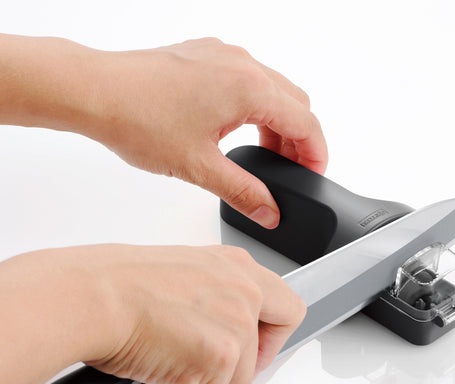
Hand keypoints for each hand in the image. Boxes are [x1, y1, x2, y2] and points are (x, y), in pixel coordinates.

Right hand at [0, 244, 305, 383]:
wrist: (86, 297)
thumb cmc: (116, 283)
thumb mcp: (182, 274)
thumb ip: (213, 295)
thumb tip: (214, 323)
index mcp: (236, 266)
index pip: (283, 306)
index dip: (269, 333)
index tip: (254, 345)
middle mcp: (244, 291)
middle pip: (272, 345)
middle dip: (249, 364)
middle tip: (216, 371)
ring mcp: (236, 326)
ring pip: (236, 381)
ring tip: (162, 375)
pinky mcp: (220, 361)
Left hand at [83, 38, 327, 227]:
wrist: (93, 91)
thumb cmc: (137, 119)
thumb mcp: (199, 167)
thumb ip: (243, 192)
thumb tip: (268, 211)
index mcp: (249, 87)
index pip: (306, 122)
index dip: (316, 154)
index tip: (313, 175)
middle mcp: (242, 63)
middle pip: (295, 102)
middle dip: (299, 139)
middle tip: (288, 171)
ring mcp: (222, 55)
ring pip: (272, 89)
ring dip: (277, 121)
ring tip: (264, 155)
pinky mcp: (204, 56)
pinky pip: (246, 79)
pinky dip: (255, 106)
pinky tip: (237, 129)